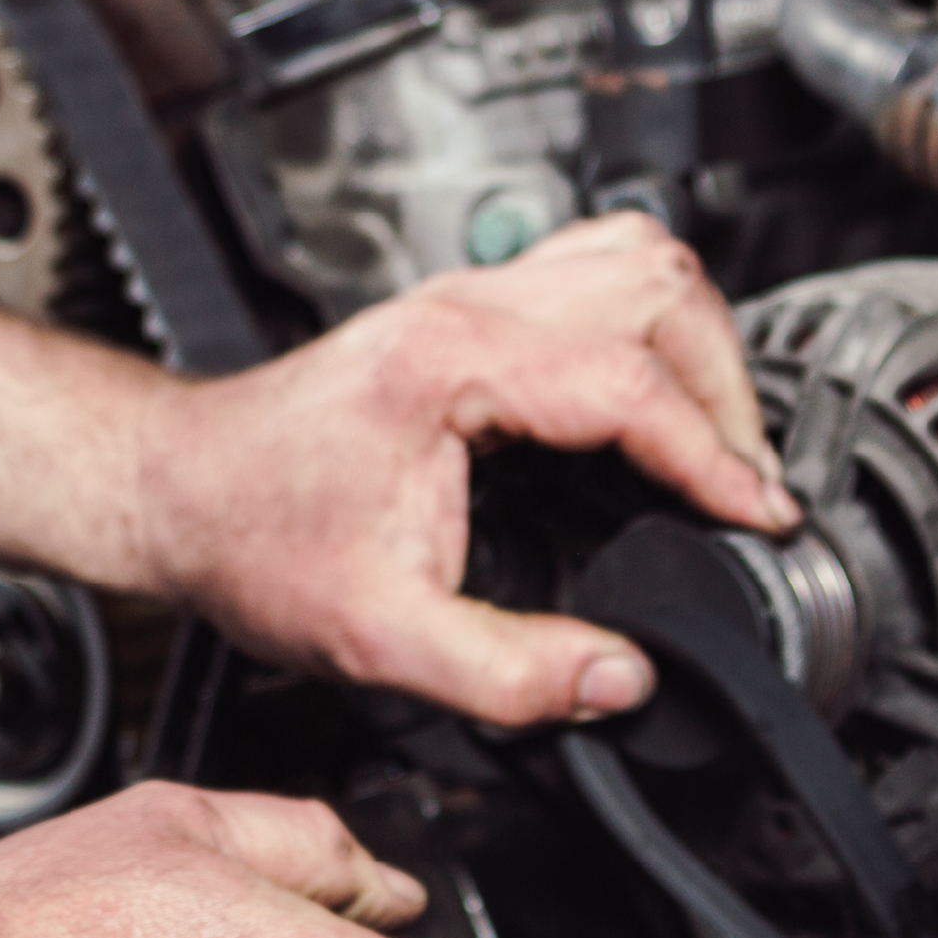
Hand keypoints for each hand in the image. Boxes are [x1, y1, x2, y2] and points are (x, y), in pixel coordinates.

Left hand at [142, 213, 798, 726]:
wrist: (181, 485)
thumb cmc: (254, 534)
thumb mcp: (378, 636)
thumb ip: (506, 674)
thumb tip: (619, 680)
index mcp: (456, 365)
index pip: (631, 384)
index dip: (714, 456)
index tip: (756, 515)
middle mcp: (471, 307)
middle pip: (659, 293)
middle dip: (727, 391)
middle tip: (743, 484)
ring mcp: (473, 293)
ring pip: (641, 258)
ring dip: (702, 341)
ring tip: (720, 433)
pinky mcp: (473, 305)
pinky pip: (600, 267)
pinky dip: (657, 320)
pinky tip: (662, 382)